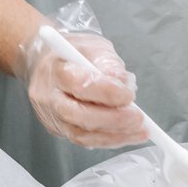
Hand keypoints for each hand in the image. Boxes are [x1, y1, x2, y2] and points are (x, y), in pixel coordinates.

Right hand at [13, 26, 147, 148]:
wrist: (48, 63)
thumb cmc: (73, 53)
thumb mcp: (94, 46)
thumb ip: (107, 62)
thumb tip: (121, 81)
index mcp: (57, 70)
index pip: (79, 84)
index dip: (107, 93)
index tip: (129, 95)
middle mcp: (49, 96)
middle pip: (77, 115)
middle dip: (112, 120)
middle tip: (138, 118)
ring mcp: (51, 116)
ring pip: (80, 134)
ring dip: (114, 136)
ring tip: (139, 131)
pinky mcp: (57, 128)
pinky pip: (82, 140)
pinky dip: (107, 140)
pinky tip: (126, 135)